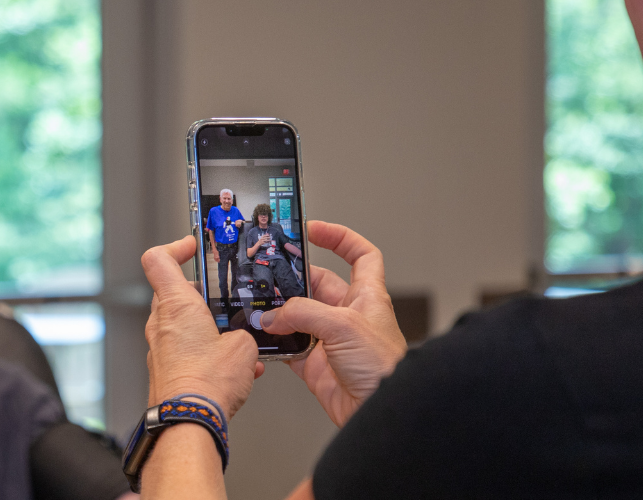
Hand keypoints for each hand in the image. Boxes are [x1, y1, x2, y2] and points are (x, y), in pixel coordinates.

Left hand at [141, 236, 262, 415]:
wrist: (190, 420)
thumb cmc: (207, 383)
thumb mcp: (243, 346)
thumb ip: (243, 333)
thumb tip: (242, 339)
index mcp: (176, 305)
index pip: (158, 260)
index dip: (175, 247)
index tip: (192, 246)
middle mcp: (161, 324)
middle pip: (173, 293)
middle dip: (200, 295)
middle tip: (222, 298)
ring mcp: (159, 348)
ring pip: (180, 324)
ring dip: (206, 327)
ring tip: (234, 339)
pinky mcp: (164, 369)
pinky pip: (184, 352)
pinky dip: (205, 353)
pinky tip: (233, 368)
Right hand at [260, 221, 406, 426]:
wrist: (380, 411)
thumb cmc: (384, 368)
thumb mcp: (344, 326)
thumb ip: (303, 314)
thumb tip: (272, 315)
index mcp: (366, 296)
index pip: (360, 255)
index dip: (340, 238)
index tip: (314, 229)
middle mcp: (348, 315)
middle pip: (316, 285)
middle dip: (291, 279)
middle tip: (267, 272)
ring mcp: (330, 339)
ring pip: (297, 316)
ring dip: (277, 313)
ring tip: (258, 306)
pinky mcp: (315, 364)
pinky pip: (288, 347)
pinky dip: (273, 343)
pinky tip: (261, 338)